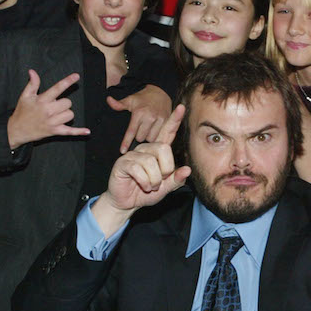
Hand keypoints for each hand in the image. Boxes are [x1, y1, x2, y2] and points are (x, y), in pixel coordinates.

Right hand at [6, 70, 89, 149]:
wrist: (17, 130)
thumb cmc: (22, 111)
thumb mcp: (25, 96)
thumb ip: (32, 84)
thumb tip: (32, 71)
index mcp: (42, 100)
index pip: (57, 88)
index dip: (67, 81)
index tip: (76, 76)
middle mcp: (48, 111)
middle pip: (67, 102)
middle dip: (63, 103)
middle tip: (53, 105)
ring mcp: (52, 122)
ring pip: (70, 114)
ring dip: (66, 114)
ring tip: (56, 115)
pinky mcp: (54, 131)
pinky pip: (69, 131)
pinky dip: (78, 132)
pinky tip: (87, 131)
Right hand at [91, 104, 189, 233]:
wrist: (126, 203)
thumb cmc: (146, 192)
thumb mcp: (165, 188)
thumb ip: (176, 180)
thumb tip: (187, 169)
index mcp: (157, 151)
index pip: (167, 133)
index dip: (174, 120)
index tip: (182, 107)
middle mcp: (145, 149)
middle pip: (163, 149)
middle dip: (165, 170)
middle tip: (159, 181)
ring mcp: (133, 154)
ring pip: (151, 162)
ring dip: (154, 180)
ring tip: (150, 186)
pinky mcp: (123, 162)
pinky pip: (139, 170)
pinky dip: (144, 182)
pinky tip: (142, 186)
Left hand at [109, 84, 171, 151]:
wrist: (160, 91)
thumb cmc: (143, 97)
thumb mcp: (130, 100)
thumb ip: (118, 104)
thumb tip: (108, 100)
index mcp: (139, 113)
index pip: (131, 132)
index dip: (126, 142)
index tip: (122, 151)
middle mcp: (150, 117)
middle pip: (141, 138)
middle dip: (138, 136)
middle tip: (139, 131)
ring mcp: (159, 120)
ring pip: (151, 139)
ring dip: (147, 137)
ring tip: (146, 131)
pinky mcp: (166, 122)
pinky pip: (160, 136)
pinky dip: (156, 136)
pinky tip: (153, 132)